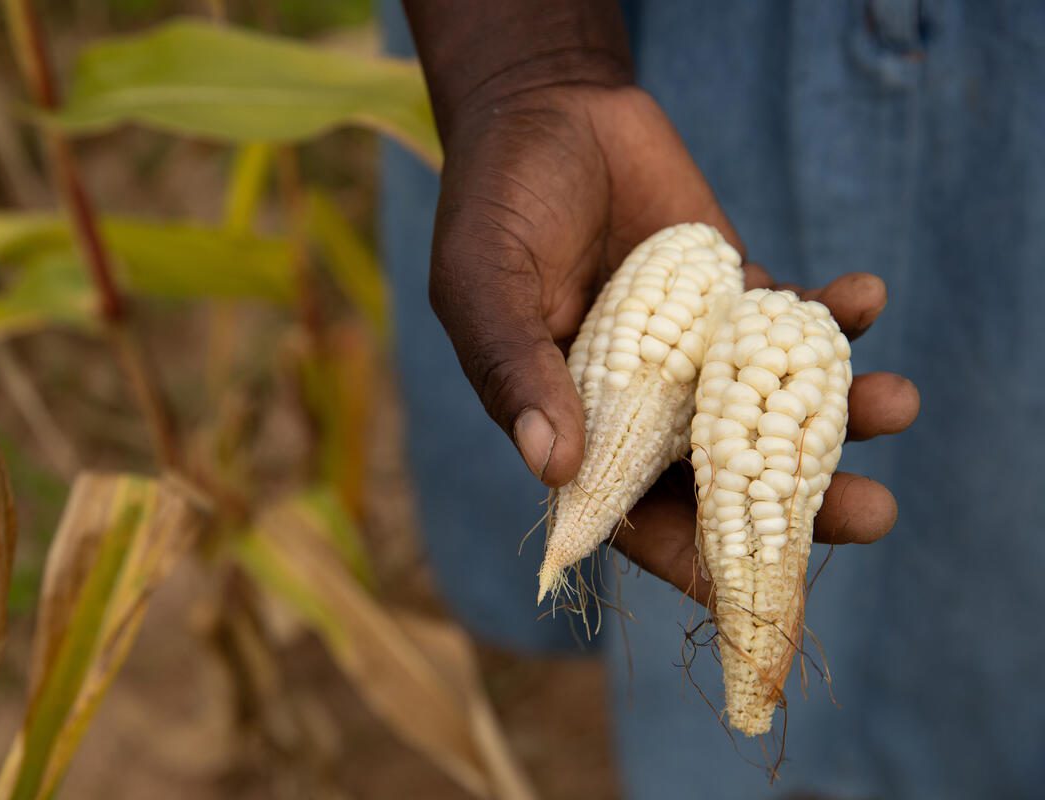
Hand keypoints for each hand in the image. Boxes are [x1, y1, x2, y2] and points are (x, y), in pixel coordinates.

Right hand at [429, 84, 918, 599]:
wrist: (548, 111)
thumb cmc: (493, 203)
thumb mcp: (483, 283)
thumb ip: (514, 367)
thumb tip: (551, 465)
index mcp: (576, 424)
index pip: (634, 513)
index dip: (691, 557)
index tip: (757, 588)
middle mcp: (645, 404)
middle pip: (727, 475)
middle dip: (802, 501)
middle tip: (870, 511)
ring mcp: (698, 351)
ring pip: (775, 403)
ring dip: (842, 413)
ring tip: (896, 403)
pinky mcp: (736, 294)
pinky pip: (794, 320)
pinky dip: (835, 315)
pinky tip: (865, 297)